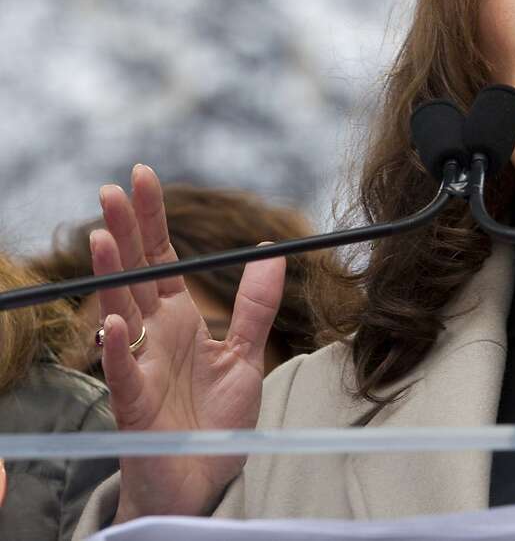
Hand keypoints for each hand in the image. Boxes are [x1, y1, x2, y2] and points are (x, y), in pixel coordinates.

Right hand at [90, 164, 285, 521]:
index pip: (161, 259)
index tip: (142, 176)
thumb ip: (255, 304)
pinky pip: (123, 374)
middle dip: (124, 233)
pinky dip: (118, 350)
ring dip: (112, 277)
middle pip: (136, 275)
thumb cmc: (216, 421)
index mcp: (179, 320)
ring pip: (120, 314)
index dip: (152, 219)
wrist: (204, 481)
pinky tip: (115, 322)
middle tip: (110, 190)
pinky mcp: (134, 408)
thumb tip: (270, 250)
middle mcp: (154, 337)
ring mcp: (140, 369)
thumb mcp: (246, 354)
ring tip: (101, 239)